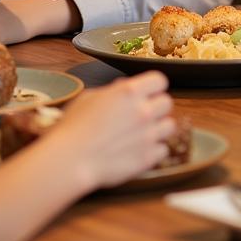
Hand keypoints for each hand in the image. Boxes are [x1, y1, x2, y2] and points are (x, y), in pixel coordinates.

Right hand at [52, 72, 175, 189]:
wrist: (70, 160)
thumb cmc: (73, 127)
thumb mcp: (89, 97)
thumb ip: (112, 91)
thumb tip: (124, 87)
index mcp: (129, 92)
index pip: (159, 80)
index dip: (153, 86)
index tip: (147, 93)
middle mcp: (144, 111)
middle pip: (167, 102)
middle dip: (157, 107)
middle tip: (144, 114)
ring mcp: (148, 135)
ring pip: (170, 126)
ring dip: (158, 128)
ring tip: (143, 133)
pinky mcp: (148, 158)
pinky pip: (163, 150)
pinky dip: (154, 150)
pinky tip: (140, 150)